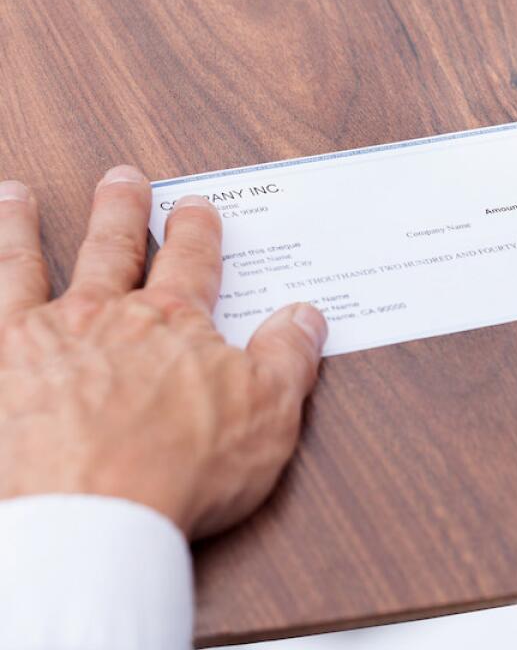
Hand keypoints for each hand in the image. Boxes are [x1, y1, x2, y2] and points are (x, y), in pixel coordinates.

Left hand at [0, 166, 326, 537]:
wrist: (89, 518)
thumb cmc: (179, 470)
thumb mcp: (269, 412)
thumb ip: (288, 357)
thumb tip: (306, 315)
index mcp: (173, 323)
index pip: (191, 262)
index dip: (197, 231)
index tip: (197, 208)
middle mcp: (102, 316)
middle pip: (113, 248)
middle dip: (121, 210)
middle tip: (122, 179)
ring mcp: (36, 339)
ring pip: (24, 264)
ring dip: (20, 227)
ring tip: (16, 196)